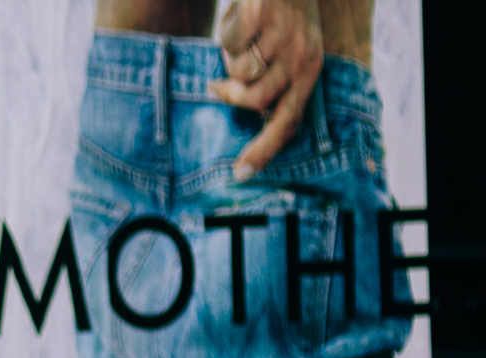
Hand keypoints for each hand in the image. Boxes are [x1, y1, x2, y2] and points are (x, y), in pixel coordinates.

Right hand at [214, 0, 323, 181]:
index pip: (288, 120)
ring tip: (241, 38)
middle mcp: (302, 53)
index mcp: (310, 69)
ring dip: (230, 57)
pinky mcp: (262, 14)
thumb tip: (255, 115)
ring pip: (239, 70)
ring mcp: (283, 34)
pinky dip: (226, 32)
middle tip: (217, 86)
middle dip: (230, 96)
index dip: (264, 149)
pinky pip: (229, 42)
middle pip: (256, 100)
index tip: (241, 172)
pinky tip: (239, 18)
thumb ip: (275, 83)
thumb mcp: (290, 50)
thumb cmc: (282, 16)